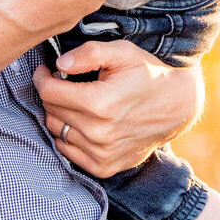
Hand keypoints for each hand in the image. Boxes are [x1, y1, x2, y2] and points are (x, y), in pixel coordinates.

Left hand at [35, 45, 203, 177]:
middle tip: (64, 83)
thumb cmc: (148, 75)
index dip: (42, 77)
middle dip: (52, 94)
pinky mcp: (104, 167)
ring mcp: (101, 153)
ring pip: (56, 131)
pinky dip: (68, 136)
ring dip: (59, 115)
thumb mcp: (123, 52)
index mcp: (99, 103)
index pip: (48, 92)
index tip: (46, 70)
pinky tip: (82, 122)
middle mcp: (98, 133)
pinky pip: (68, 152)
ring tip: (74, 102)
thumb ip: (89, 53)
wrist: (177, 106)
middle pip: (51, 111)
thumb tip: (59, 63)